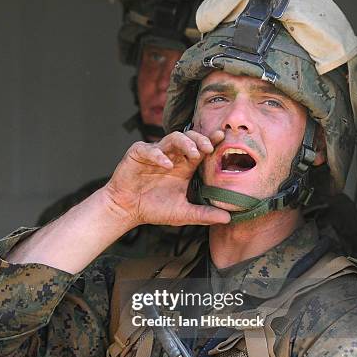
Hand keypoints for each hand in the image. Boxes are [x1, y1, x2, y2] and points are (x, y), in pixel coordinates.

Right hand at [104, 130, 229, 226]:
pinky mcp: (138, 153)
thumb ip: (204, 214)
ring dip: (185, 143)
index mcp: (184, 166)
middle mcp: (172, 156)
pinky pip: (150, 149)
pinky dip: (159, 155)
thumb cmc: (154, 209)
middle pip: (189, 138)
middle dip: (200, 139)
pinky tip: (167, 165)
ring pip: (173, 138)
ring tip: (193, 154)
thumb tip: (228, 219)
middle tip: (209, 148)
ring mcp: (155, 152)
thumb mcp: (183, 213)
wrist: (127, 210)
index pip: (201, 149)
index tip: (223, 137)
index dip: (212, 141)